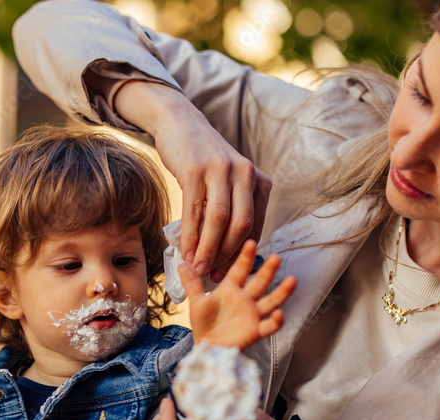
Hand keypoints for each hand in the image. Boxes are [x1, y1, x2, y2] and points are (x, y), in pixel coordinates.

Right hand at [115, 80, 270, 279]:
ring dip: (208, 250)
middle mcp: (245, 173)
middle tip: (212, 275)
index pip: (255, 226)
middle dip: (226, 256)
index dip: (240, 254)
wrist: (180, 124)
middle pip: (241, 225)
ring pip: (219, 220)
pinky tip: (185, 250)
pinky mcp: (195, 170)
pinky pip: (195, 211)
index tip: (225, 272)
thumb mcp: (228, 181)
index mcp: (258, 180)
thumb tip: (226, 251)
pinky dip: (191, 235)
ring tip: (197, 269)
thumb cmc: (204, 159)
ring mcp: (221, 170)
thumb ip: (232, 209)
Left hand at [183, 239, 295, 349]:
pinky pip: (269, 325)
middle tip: (276, 257)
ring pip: (271, 301)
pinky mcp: (256, 330)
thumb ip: (192, 283)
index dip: (245, 257)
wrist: (207, 346)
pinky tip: (279, 314)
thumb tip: (181, 263)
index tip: (250, 242)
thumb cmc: (204, 323)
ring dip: (281, 292)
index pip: (239, 270)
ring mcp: (252, 314)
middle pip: (259, 282)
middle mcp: (245, 299)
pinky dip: (276, 321)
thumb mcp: (197, 301)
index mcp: (230, 289)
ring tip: (292, 280)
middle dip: (268, 270)